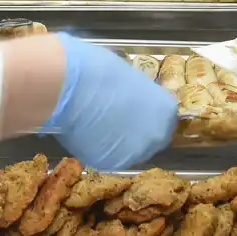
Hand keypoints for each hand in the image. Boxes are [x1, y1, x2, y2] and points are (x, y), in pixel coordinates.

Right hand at [46, 32, 178, 167]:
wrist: (70, 87)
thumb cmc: (101, 72)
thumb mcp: (129, 79)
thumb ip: (138, 96)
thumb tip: (132, 100)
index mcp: (166, 112)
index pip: (165, 121)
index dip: (149, 117)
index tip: (136, 113)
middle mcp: (155, 138)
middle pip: (150, 141)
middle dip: (136, 133)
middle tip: (117, 121)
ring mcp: (132, 154)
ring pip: (127, 152)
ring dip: (118, 143)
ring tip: (98, 126)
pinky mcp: (107, 164)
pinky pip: (106, 156)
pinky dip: (98, 148)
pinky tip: (86, 132)